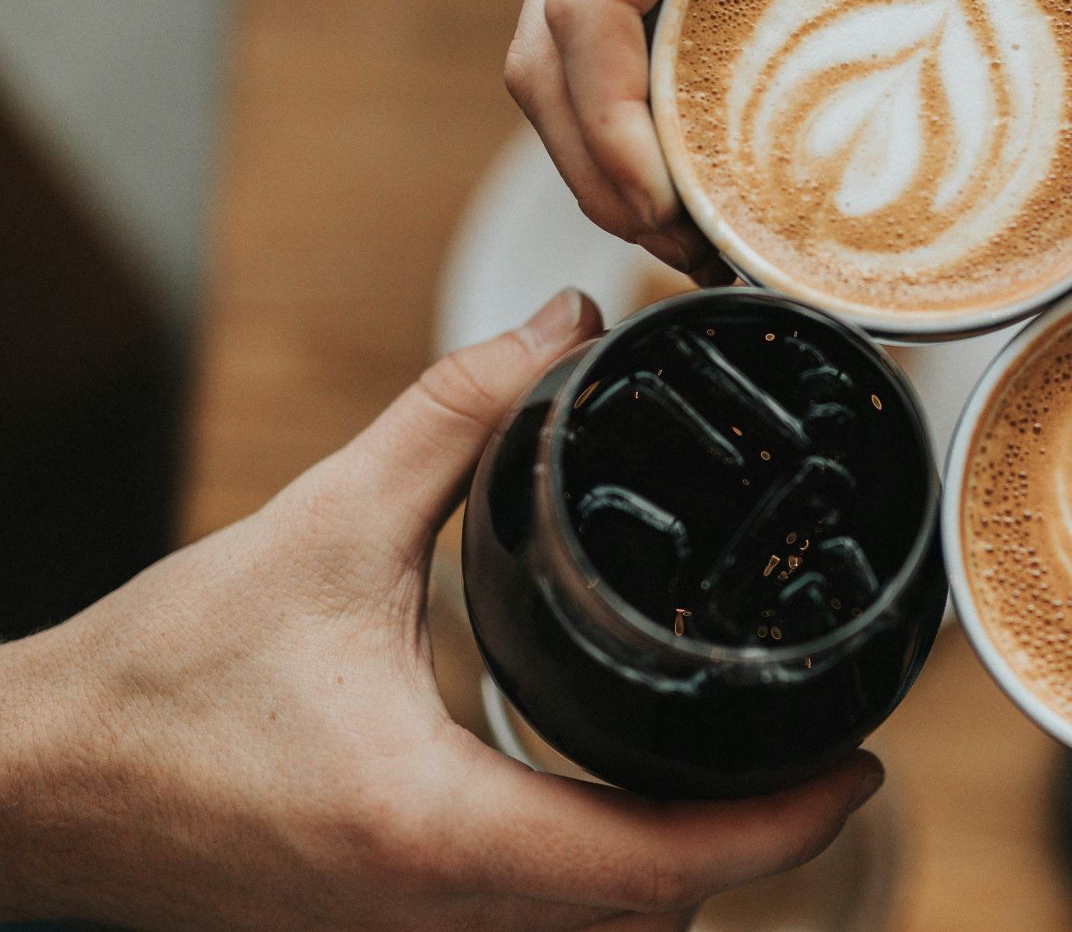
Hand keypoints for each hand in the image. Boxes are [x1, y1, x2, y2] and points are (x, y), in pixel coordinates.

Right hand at [0, 290, 883, 930]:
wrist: (27, 789)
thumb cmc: (153, 680)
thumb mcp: (318, 529)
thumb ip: (453, 418)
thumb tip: (556, 326)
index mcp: (432, 828)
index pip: (658, 863)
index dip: (781, 827)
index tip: (861, 769)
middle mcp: (430, 913)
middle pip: (648, 919)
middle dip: (747, 852)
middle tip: (810, 756)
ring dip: (676, 877)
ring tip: (736, 779)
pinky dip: (598, 887)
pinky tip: (613, 809)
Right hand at [504, 0, 1071, 280]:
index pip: (584, 3)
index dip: (608, 125)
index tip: (667, 208)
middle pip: (544, 62)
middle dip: (607, 182)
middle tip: (700, 260)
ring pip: (550, 67)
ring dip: (606, 168)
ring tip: (699, 244)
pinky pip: (581, 49)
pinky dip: (620, 126)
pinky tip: (688, 176)